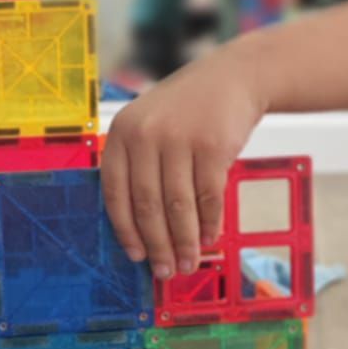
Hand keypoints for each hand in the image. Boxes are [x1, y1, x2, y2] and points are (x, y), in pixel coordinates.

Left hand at [101, 50, 265, 279]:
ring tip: (187, 264)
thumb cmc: (187, 111)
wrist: (233, 77)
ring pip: (178, 206)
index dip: (125, 230)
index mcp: (122, 133)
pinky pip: (208, 196)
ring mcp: (180, 138)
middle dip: (157, 245)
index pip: (114, 192)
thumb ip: (139, 166)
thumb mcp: (149, 126)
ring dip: (183, 242)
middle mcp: (146, 134)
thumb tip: (141, 232)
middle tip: (164, 271)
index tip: (136, 256)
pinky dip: (208, 223)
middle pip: (147, 204)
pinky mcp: (212, 145)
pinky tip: (207, 239)